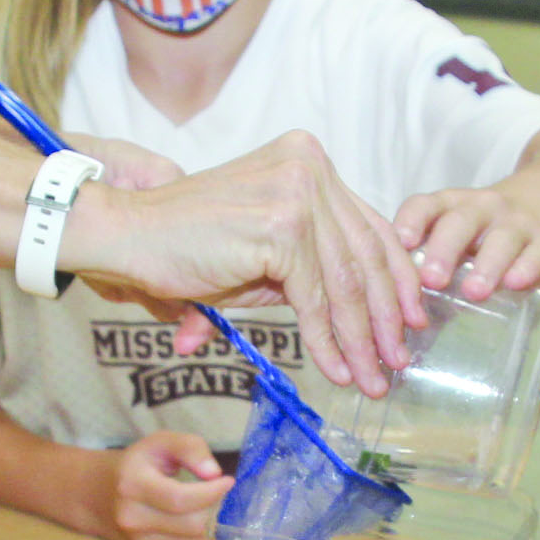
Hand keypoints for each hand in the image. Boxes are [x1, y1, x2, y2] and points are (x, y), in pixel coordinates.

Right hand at [60, 130, 421, 394]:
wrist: (129, 235)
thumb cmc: (189, 244)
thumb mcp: (266, 251)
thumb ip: (315, 266)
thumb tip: (369, 315)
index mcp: (309, 160)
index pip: (371, 227)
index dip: (396, 280)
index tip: (409, 321)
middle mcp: (310, 166)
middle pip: (368, 254)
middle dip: (386, 317)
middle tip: (398, 361)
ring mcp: (298, 193)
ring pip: (346, 282)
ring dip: (362, 340)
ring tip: (371, 379)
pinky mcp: (281, 226)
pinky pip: (316, 298)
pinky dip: (329, 341)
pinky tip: (336, 369)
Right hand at [103, 428, 229, 539]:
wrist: (97, 494)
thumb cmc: (137, 465)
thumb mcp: (160, 443)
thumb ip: (190, 448)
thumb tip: (214, 473)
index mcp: (133, 486)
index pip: (180, 499)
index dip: (211, 492)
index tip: (227, 481)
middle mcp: (133, 519)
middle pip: (192, 524)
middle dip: (215, 509)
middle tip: (220, 494)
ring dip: (211, 524)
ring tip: (209, 505)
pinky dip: (201, 538)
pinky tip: (196, 520)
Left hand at [395, 171, 539, 300]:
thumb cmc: (494, 225)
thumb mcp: (463, 229)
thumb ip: (435, 259)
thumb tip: (398, 314)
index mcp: (454, 206)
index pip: (426, 205)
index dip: (410, 221)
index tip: (400, 241)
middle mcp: (483, 209)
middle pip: (459, 223)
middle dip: (443, 251)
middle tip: (431, 279)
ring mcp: (519, 223)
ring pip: (501, 240)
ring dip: (486, 265)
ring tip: (473, 292)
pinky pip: (539, 253)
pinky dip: (528, 268)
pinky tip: (517, 282)